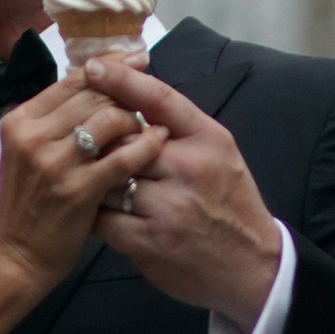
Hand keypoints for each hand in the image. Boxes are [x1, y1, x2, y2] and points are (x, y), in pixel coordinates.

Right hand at [0, 75, 167, 286]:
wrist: (15, 255)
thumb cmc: (28, 203)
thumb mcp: (27, 152)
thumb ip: (53, 121)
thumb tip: (96, 84)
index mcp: (20, 120)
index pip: (72, 80)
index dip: (109, 66)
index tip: (137, 58)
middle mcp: (33, 136)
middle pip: (94, 95)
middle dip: (127, 94)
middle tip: (150, 99)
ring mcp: (54, 163)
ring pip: (109, 119)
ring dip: (136, 119)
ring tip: (147, 128)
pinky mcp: (78, 189)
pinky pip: (123, 156)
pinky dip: (146, 146)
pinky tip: (158, 143)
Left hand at [82, 60, 283, 329]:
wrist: (253, 267)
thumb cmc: (230, 201)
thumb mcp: (217, 152)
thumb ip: (178, 126)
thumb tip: (128, 90)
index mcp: (208, 139)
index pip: (160, 99)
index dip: (123, 79)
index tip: (93, 66)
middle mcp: (190, 169)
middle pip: (125, 138)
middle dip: (101, 138)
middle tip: (80, 136)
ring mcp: (170, 208)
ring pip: (108, 177)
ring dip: (93, 176)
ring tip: (84, 174)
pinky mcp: (151, 243)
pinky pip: (104, 218)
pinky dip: (93, 211)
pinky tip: (91, 208)